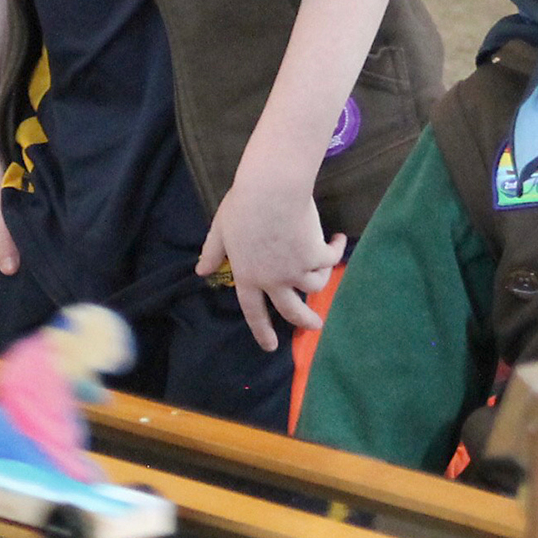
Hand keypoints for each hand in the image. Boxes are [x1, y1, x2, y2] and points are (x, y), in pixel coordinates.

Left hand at [196, 164, 345, 351]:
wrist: (272, 190)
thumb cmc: (242, 206)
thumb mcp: (221, 230)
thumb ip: (213, 252)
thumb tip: (201, 271)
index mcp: (248, 276)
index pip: (253, 311)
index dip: (262, 331)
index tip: (270, 346)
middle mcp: (274, 280)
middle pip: (293, 312)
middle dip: (307, 322)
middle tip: (316, 325)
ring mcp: (297, 270)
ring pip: (315, 286)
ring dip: (321, 278)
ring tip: (322, 267)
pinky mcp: (317, 256)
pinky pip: (331, 260)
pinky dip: (335, 250)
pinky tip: (337, 240)